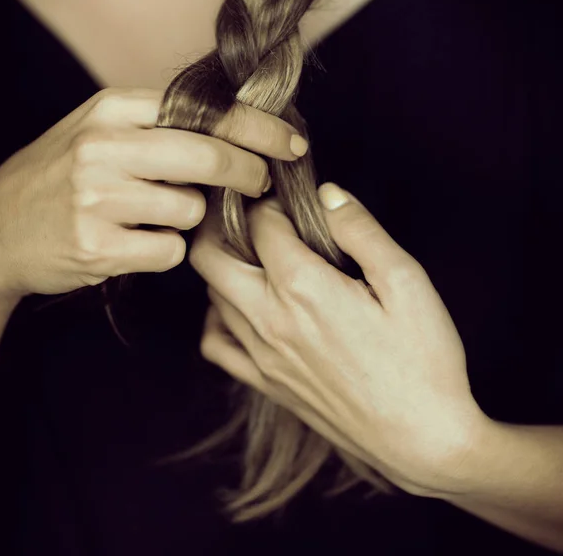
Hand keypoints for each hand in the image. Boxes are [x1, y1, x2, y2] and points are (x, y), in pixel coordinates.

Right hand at [0, 87, 305, 299]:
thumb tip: (238, 138)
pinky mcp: (98, 244)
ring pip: (190, 211)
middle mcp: (104, 146)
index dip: (257, 128)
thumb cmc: (60, 179)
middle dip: (248, 175)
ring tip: (148, 216)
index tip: (291, 144)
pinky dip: (164, 250)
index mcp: (111, 109)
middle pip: (208, 158)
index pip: (204, 111)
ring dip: (186, 219)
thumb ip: (160, 128)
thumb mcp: (99, 132)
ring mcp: (98, 197)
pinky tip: (134, 243)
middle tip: (261, 185)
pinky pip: (171, 251)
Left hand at [189, 183, 487, 494]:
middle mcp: (270, 319)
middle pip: (210, 256)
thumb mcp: (406, 282)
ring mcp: (262, 355)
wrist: (422, 439)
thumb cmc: (423, 359)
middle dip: (220, 224)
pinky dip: (217, 317)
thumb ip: (361, 230)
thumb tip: (327, 194)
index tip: (284, 200)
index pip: (260, 225)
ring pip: (212, 295)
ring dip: (222, 266)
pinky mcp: (265, 382)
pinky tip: (241, 307)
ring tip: (252, 256)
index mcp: (303, 287)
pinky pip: (217, 344)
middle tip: (247, 215)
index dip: (269, 202)